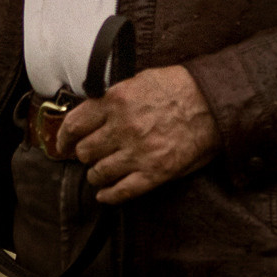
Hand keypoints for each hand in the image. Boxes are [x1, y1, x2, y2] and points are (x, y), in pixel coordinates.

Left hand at [52, 65, 220, 204]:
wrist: (213, 102)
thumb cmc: (180, 87)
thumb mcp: (140, 80)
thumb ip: (114, 97)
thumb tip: (94, 109)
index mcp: (116, 101)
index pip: (75, 124)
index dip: (64, 137)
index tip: (63, 144)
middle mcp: (122, 128)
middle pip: (85, 152)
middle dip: (84, 155)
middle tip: (87, 156)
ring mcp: (138, 153)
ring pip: (99, 173)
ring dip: (96, 175)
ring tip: (99, 173)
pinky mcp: (154, 173)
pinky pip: (122, 191)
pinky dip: (109, 196)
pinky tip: (105, 194)